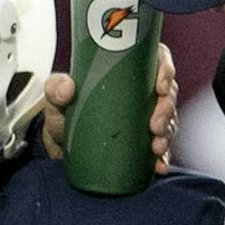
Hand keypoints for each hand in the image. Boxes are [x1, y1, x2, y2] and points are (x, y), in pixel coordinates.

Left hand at [42, 45, 178, 172]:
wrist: (59, 142)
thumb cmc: (64, 110)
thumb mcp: (55, 96)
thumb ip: (56, 87)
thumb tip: (68, 87)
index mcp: (128, 69)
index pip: (157, 59)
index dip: (166, 70)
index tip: (160, 86)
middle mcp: (141, 91)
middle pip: (167, 93)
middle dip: (167, 108)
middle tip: (155, 124)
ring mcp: (145, 116)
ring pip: (168, 120)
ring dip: (167, 133)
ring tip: (156, 146)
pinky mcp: (143, 141)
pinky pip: (161, 148)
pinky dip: (163, 157)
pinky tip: (159, 165)